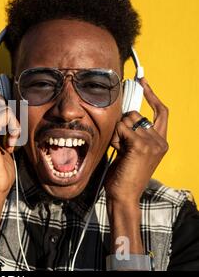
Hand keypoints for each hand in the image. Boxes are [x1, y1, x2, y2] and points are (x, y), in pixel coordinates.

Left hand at [105, 77, 168, 204]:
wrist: (124, 195)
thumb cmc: (124, 175)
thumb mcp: (131, 150)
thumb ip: (133, 134)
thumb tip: (124, 115)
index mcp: (161, 142)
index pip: (161, 112)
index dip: (152, 95)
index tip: (142, 81)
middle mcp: (160, 141)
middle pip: (135, 114)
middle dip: (121, 126)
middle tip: (120, 146)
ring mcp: (153, 143)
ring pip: (126, 121)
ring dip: (116, 134)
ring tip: (119, 152)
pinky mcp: (141, 146)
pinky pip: (121, 129)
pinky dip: (115, 139)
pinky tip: (118, 152)